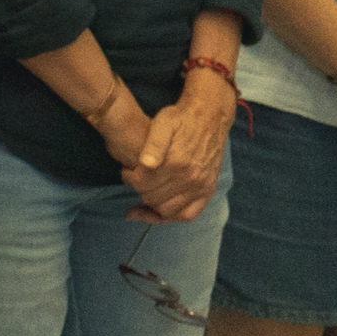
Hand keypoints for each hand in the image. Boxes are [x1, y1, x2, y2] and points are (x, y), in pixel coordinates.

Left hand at [120, 81, 229, 222]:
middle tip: (134, 181)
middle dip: (139, 191)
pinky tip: (159, 213)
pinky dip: (172, 217)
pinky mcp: (208, 190)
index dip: (130, 179)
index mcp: (177, 162)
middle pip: (154, 199)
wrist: (209, 117)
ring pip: (169, 211)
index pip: (144, 184)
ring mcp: (201, 187)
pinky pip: (189, 215)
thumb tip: (145, 164)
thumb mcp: (164, 122)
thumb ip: (153, 143)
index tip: (126, 171)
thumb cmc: (181, 119)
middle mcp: (191, 179)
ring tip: (142, 197)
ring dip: (152, 207)